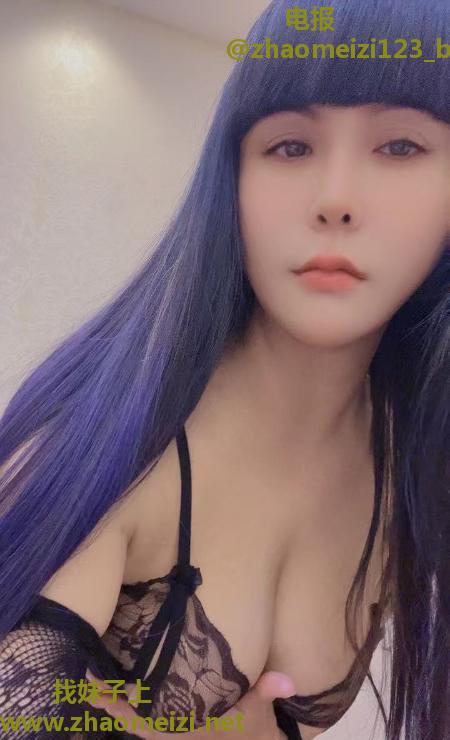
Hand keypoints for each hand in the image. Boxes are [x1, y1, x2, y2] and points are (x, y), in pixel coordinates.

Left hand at [85, 668, 293, 738]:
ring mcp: (175, 736)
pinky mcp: (179, 730)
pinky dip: (130, 710)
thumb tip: (284, 680)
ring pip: (136, 726)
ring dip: (115, 707)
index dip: (120, 712)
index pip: (144, 727)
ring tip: (94, 682)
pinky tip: (120, 692)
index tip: (98, 694)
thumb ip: (268, 691)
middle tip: (86, 679)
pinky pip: (146, 723)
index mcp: (185, 736)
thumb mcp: (260, 713)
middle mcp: (173, 738)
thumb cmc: (254, 733)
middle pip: (132, 727)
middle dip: (108, 706)